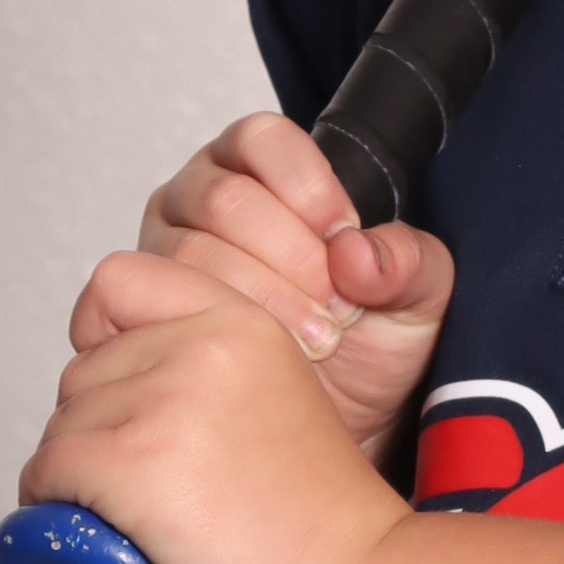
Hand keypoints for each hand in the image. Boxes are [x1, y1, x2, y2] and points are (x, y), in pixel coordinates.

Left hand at [23, 263, 405, 563]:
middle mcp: (202, 347)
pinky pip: (49, 475)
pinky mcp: (131, 461)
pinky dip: (58, 508)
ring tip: (143, 517)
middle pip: (83, 372)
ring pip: (62, 429)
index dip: (104, 337)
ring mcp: (164, 402)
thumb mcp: (277, 401)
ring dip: (79, 476)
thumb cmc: (320, 522)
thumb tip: (126, 390)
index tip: (124, 394)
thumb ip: (213, 374)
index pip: (118, 280)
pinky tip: (108, 532)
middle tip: (153, 485)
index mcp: (244, 322)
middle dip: (97, 429)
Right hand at [75, 114, 453, 458]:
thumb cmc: (375, 346)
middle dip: (290, 257)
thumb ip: (406, 262)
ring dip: (261, 301)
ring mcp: (166, 254)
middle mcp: (202, 199)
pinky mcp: (144, 312)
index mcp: (264, 168)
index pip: (261, 140)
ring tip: (316, 341)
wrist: (343, 424)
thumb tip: (356, 252)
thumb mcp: (419, 298)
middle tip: (337, 307)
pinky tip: (266, 358)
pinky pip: (162, 307)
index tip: (343, 234)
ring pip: (191, 255)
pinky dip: (218, 333)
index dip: (305, 185)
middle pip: (224, 199)